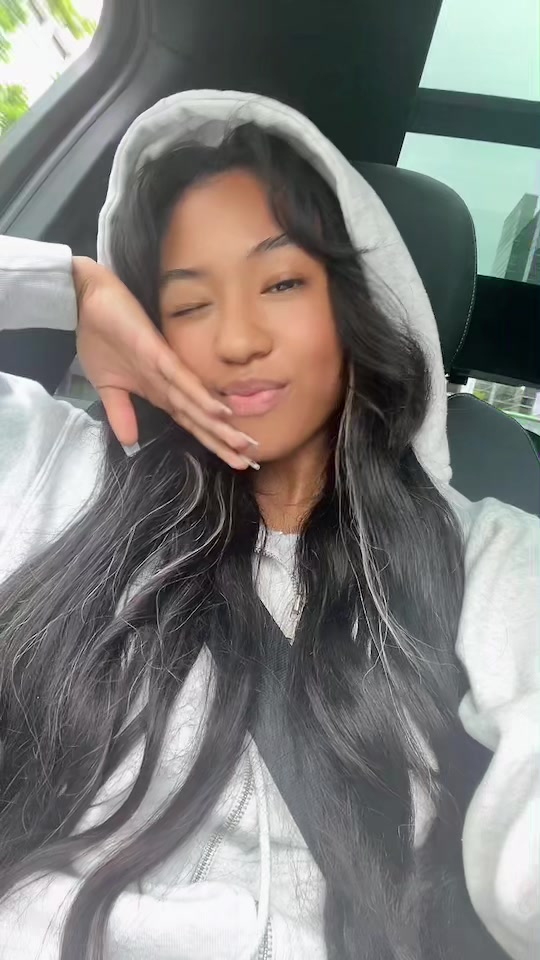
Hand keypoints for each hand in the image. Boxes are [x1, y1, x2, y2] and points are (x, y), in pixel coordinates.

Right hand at [73, 257, 257, 469]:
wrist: (86, 301)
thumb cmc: (100, 337)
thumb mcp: (107, 386)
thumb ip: (121, 413)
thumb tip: (130, 443)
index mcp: (160, 391)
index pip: (190, 422)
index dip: (211, 442)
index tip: (235, 461)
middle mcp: (169, 382)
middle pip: (200, 418)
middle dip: (223, 440)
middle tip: (250, 461)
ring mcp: (165, 368)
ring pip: (196, 403)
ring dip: (219, 425)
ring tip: (243, 444)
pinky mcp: (157, 353)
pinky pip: (182, 380)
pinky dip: (200, 396)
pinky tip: (220, 411)